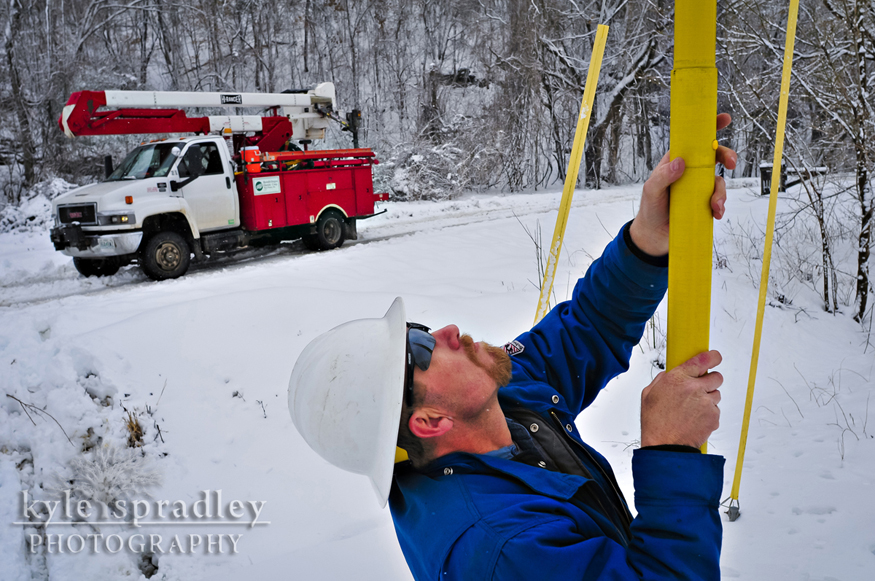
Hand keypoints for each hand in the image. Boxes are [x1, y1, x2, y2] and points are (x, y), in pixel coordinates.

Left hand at [629, 113, 737, 256]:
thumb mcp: (651, 191)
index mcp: (675, 162)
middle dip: (726, 156)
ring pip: (718, 181)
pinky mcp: (703, 203)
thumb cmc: (650, 209)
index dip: (708, 128)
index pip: (692, 141)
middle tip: (730, 164)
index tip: (724, 119)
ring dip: (721, 192)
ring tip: (714, 207)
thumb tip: (680, 162)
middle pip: (713, 157)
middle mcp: (689, 172)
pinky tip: (715, 214)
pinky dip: (720, 206)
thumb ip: (663, 176)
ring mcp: (698, 187)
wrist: (654, 236)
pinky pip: (718, 200)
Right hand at [640, 350, 722, 448]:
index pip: (703, 360)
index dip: (713, 357)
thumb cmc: (655, 422)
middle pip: (717, 376)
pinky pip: (716, 410)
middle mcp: (694, 388)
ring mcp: (706, 402)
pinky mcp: (714, 416)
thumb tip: (670, 375)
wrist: (665, 446)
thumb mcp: (649, 394)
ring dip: (708, 399)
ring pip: (717, 394)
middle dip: (710, 381)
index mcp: (677, 378)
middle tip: (701, 388)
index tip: (715, 357)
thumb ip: (662, 380)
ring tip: (693, 409)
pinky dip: (708, 414)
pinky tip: (695, 419)